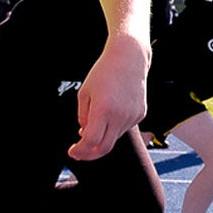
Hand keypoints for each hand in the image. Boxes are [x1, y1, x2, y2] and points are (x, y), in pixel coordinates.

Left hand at [70, 38, 147, 159]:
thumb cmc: (104, 72)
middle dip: (90, 154)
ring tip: (94, 125)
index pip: (90, 141)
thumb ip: (83, 116)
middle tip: (80, 153)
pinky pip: (124, 128)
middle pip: (104, 148)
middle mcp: (120, 115)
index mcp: (103, 109)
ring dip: (102, 138)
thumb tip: (84, 134)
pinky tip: (110, 114)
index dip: (79, 151)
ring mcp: (132, 116)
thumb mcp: (84, 93)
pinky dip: (114, 128)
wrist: (129, 58)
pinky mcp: (140, 114)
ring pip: (114, 138)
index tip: (72, 152)